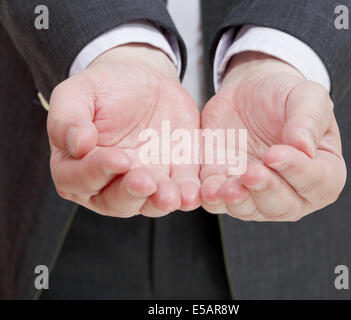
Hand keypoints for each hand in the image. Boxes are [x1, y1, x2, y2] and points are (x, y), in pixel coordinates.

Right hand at [48, 44, 199, 216]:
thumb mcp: (78, 93)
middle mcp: (109, 182)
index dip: (97, 172)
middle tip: (145, 181)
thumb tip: (75, 145)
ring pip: (149, 203)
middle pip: (116, 200)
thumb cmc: (105, 88)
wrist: (144, 81)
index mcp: (77, 166)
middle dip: (131, 193)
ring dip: (160, 202)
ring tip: (171, 196)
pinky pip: (181, 191)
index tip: (118, 159)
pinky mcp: (173, 176)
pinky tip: (193, 194)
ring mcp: (144, 182)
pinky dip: (188, 195)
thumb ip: (67, 118)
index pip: (79, 179)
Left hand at [200, 52, 345, 221]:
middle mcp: (292, 191)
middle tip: (251, 173)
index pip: (317, 182)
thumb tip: (305, 147)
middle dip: (265, 191)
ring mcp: (257, 194)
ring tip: (228, 188)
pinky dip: (213, 200)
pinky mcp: (227, 187)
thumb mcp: (307, 97)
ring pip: (250, 210)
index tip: (275, 154)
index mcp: (322, 171)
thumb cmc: (285, 97)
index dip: (297, 172)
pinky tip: (208, 191)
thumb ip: (309, 121)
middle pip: (283, 206)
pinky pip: (220, 202)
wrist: (250, 94)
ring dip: (239, 201)